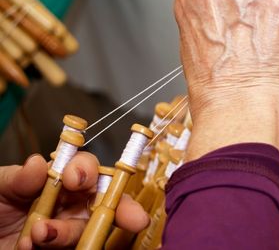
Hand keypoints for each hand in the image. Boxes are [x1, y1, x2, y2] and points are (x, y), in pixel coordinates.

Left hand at [0, 153, 148, 248]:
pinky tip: (29, 247)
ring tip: (38, 234)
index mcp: (61, 181)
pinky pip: (79, 249)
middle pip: (108, 203)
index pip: (87, 170)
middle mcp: (72, 206)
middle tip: (134, 218)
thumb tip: (37, 164)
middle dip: (122, 209)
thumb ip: (17, 178)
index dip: (87, 171)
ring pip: (88, 232)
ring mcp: (69, 233)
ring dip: (67, 233)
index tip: (74, 178)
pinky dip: (55, 249)